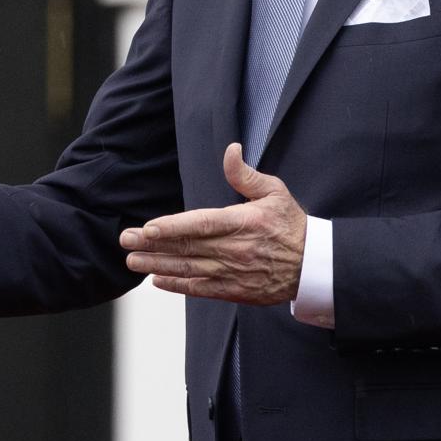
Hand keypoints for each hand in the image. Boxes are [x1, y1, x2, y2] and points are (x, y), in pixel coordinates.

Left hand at [119, 143, 307, 304]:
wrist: (314, 265)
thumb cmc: (291, 224)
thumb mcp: (274, 192)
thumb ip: (246, 174)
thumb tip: (231, 150)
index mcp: (243, 223)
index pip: (202, 225)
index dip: (173, 227)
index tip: (149, 228)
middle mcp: (235, 250)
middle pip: (188, 247)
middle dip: (153, 245)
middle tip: (126, 241)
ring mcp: (234, 272)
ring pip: (189, 269)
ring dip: (158, 265)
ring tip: (133, 261)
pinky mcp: (236, 290)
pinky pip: (202, 289)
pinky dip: (178, 285)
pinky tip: (157, 280)